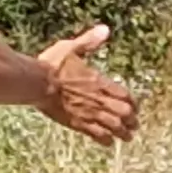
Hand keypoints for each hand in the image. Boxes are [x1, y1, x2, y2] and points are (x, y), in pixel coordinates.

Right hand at [34, 25, 137, 143]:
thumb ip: (89, 42)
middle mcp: (99, 100)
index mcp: (99, 82)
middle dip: (131, 120)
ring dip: (122, 132)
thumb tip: (105, 29)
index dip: (133, 103)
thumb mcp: (71, 48)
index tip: (135, 108)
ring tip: (126, 137)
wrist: (37, 83)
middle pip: (124, 113)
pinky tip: (107, 143)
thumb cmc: (52, 65)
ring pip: (114, 126)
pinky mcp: (77, 123)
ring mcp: (89, 112)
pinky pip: (96, 134)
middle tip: (134, 126)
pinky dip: (105, 140)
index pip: (125, 95)